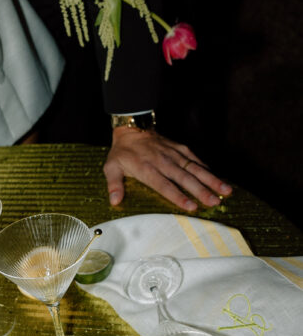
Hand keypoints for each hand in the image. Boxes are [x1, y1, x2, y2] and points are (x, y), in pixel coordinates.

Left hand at [103, 126, 232, 211]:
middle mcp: (163, 161)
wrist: (132, 129)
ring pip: (195, 168)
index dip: (178, 196)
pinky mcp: (180, 148)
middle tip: (215, 202)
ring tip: (225, 191)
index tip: (191, 207)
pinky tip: (218, 178)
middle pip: (185, 178)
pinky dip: (207, 169)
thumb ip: (114, 185)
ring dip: (211, 180)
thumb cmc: (122, 153)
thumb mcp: (111, 167)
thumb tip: (114, 201)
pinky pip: (195, 159)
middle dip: (201, 191)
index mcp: (147, 169)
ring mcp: (174, 154)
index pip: (165, 185)